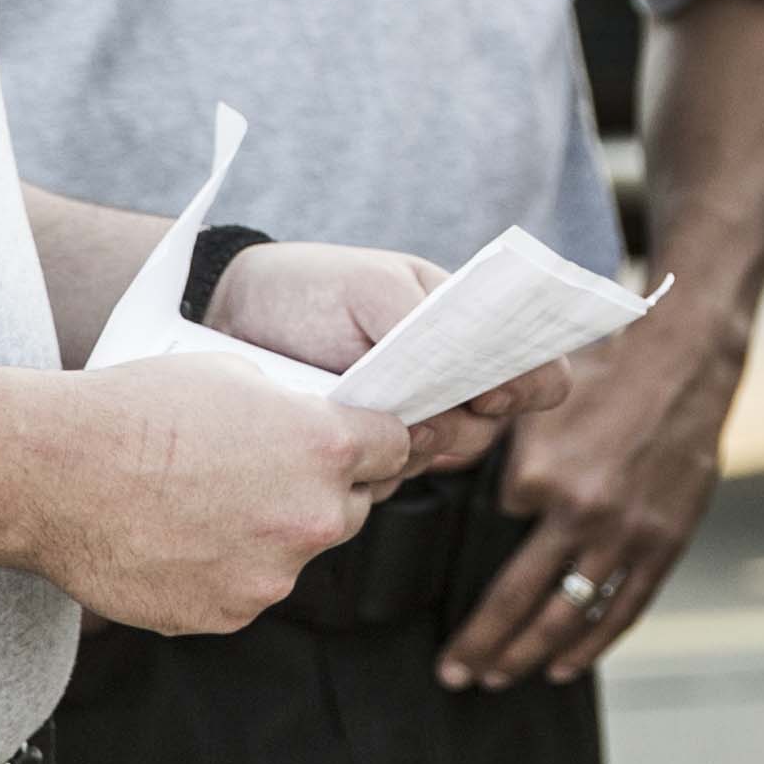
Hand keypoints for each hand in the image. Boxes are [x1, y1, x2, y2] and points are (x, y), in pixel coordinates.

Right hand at [33, 359, 411, 633]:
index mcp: (325, 446)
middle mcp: (311, 515)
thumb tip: (308, 428)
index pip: (395, 447)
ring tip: (203, 508)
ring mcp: (272, 573)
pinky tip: (178, 542)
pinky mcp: (229, 614)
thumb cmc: (136, 411)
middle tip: (265, 476)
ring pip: (295, 555)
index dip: (378, 442)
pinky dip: (225, 573)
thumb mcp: (234, 375)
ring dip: (269, 536)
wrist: (55, 473)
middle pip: (354, 507)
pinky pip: (246, 591)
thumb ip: (292, 412)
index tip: (362, 445)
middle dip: (324, 492)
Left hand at [206, 242, 571, 478]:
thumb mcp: (370, 285)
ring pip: (442, 457)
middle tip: (416, 416)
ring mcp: (408, 418)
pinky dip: (373, 465)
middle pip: (490, 426)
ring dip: (413, 446)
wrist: (228, 319)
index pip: (536, 366)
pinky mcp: (368, 452)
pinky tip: (340, 438)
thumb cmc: (308, 287)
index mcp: (464, 326)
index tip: (493, 392)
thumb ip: (421, 316)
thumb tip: (459, 359)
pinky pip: (391, 477)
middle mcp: (446, 378)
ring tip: (365, 416)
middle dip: (457, 425)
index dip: (530, 384)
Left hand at [439, 321, 742, 687]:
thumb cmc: (604, 373)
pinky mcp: (664, 542)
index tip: (440, 582)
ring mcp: (628, 534)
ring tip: (499, 677)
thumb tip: (438, 478)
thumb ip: (490, 449)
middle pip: (521, 601)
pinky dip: (591, 645)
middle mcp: (582, 513)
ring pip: (570, 617)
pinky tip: (564, 667)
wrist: (685, 360)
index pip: (487, 536)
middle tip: (455, 674)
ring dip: (530, 655)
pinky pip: (622, 608)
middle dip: (483, 646)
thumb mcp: (532, 402)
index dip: (468, 553)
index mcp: (540, 477)